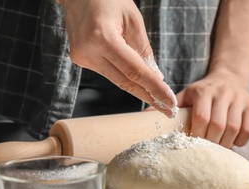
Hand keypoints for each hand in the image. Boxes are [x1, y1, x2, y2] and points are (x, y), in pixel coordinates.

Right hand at [60, 0, 176, 116]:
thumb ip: (144, 50)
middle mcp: (88, 51)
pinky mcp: (80, 59)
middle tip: (167, 109)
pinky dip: (125, 77)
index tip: (169, 102)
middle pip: (124, 82)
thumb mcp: (133, 19)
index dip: (154, 88)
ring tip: (158, 97)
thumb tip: (155, 77)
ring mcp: (81, 57)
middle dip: (148, 96)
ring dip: (138, 89)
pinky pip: (108, 73)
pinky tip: (139, 83)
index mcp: (102, 38)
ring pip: (116, 80)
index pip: (134, 71)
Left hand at [176, 75, 248, 147]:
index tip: (193, 143)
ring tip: (219, 148)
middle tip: (206, 149)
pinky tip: (233, 142)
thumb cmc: (204, 91)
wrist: (229, 77)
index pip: (201, 117)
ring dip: (225, 143)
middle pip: (218, 125)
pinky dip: (240, 141)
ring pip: (234, 128)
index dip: (197, 134)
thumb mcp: (186, 94)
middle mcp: (223, 92)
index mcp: (204, 91)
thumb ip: (170, 106)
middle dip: (211, 142)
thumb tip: (146, 115)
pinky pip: (248, 129)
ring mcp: (239, 98)